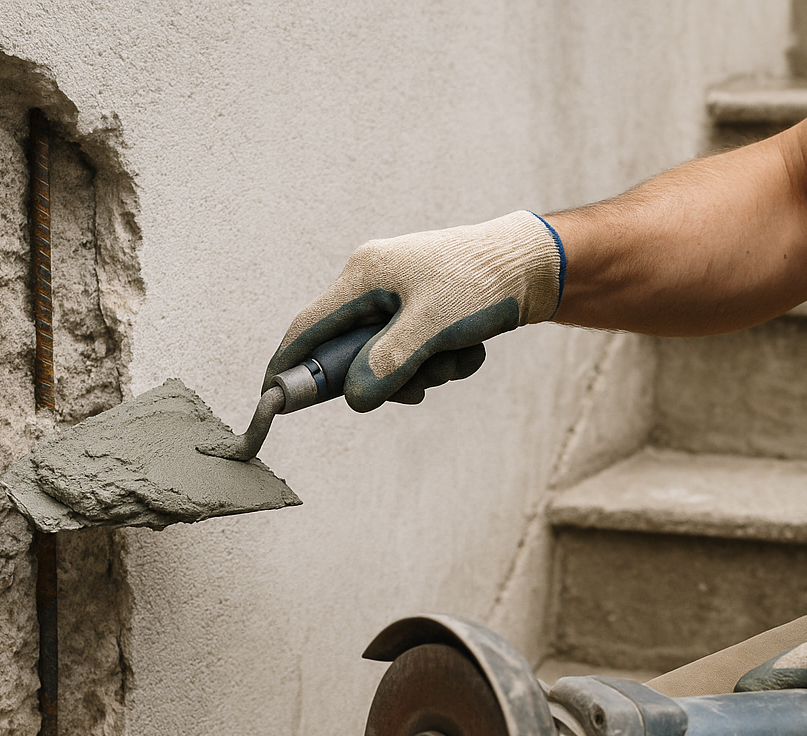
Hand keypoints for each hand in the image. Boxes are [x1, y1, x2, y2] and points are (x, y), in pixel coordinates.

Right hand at [267, 211, 563, 410]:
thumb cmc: (483, 282)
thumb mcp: (434, 326)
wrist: (535, 265)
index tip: (271, 399)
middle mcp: (375, 285)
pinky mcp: (423, 314)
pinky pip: (416, 356)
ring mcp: (399, 300)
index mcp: (365, 275)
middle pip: (352, 353)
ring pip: (388, 362)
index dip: (289, 365)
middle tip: (421, 381)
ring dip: (423, 372)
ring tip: (457, 357)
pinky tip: (469, 350)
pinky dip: (441, 363)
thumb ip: (389, 363)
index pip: (308, 327)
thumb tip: (354, 399)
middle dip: (389, 376)